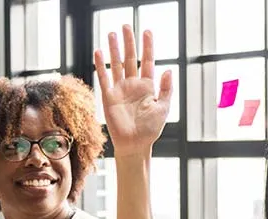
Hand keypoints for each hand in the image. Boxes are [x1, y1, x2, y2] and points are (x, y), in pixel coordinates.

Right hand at [94, 25, 172, 156]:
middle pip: (130, 59)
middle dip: (129, 42)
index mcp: (147, 87)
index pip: (148, 62)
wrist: (136, 145)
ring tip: (111, 34)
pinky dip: (101, 66)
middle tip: (126, 26)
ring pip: (116, 65)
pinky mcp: (109, 97)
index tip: (147, 31)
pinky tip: (99, 52)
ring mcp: (120, 90)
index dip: (148, 47)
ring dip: (114, 49)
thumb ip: (166, 89)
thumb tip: (168, 69)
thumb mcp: (163, 108)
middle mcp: (133, 85)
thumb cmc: (151, 129)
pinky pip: (104, 78)